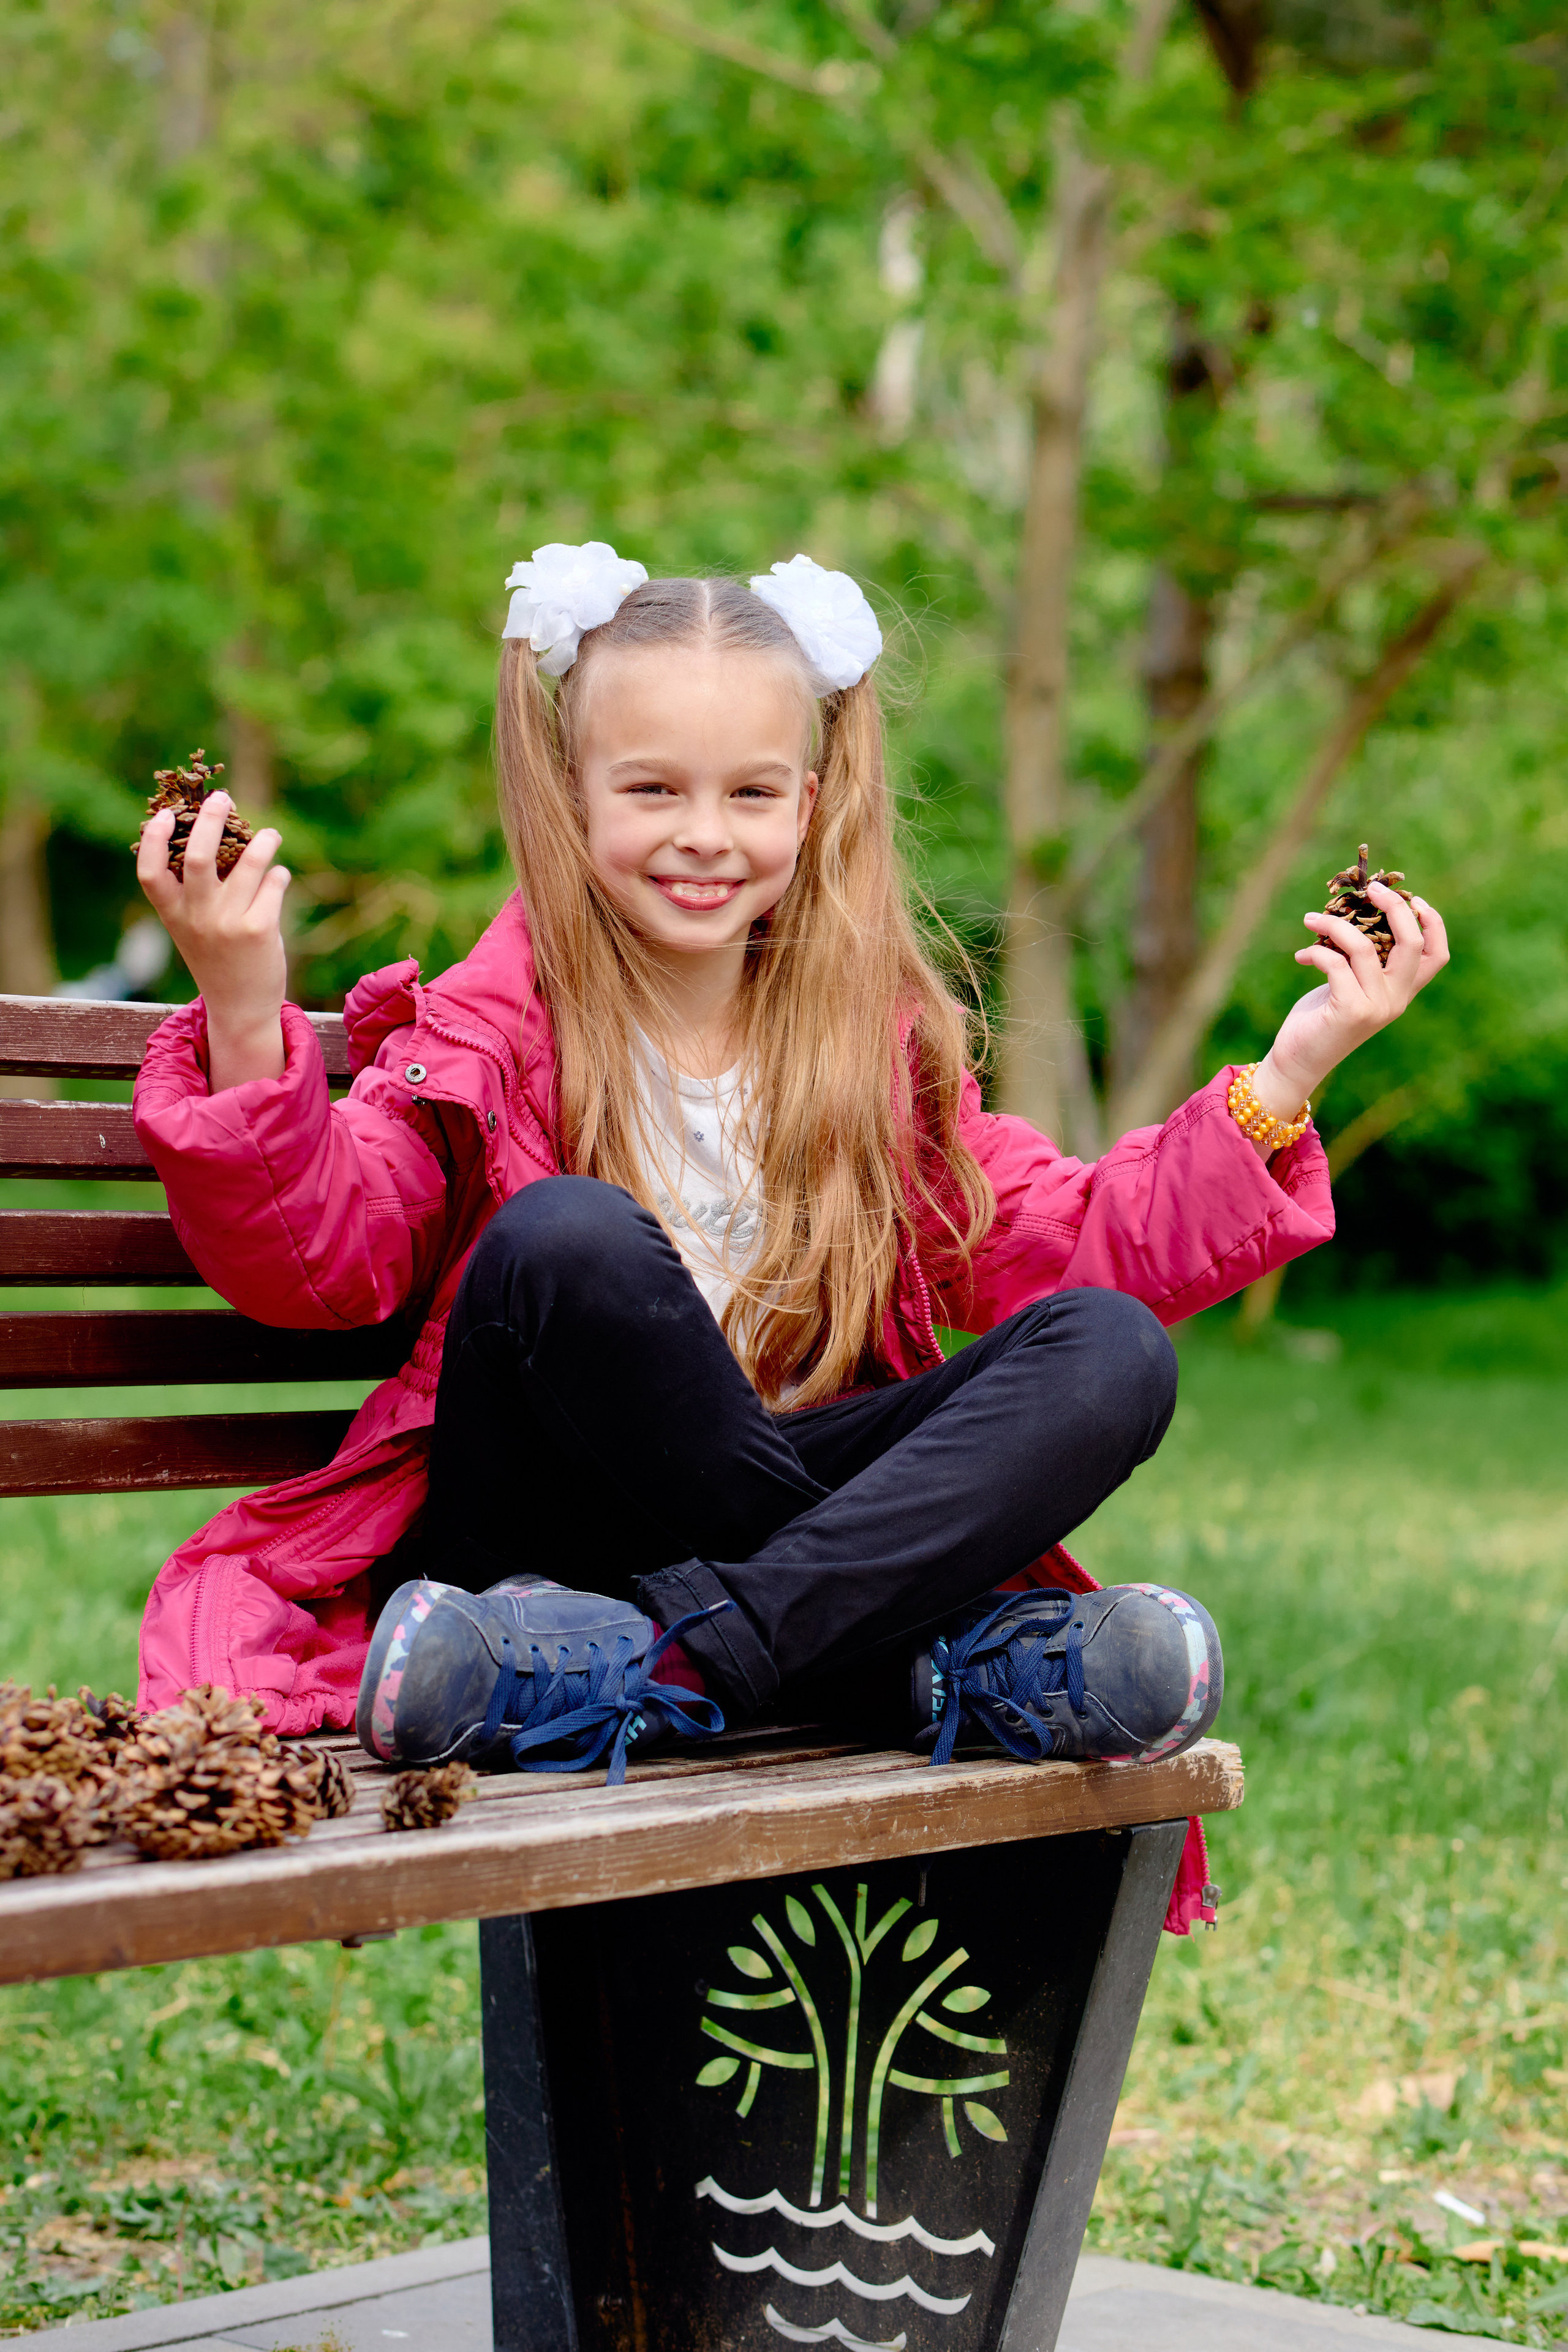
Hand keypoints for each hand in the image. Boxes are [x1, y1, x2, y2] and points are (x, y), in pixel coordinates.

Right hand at [137, 790, 289, 1090]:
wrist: (240, 1009)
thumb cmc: (217, 960)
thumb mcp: (192, 930)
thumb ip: (193, 895)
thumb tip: (215, 839)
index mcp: (173, 915)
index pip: (150, 872)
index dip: (155, 840)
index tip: (165, 814)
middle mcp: (197, 917)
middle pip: (200, 856)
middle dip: (212, 819)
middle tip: (223, 798)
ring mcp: (228, 923)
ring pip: (248, 864)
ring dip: (263, 842)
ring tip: (270, 836)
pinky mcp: (260, 930)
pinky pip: (272, 884)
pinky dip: (278, 874)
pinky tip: (278, 875)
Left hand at [1250, 881, 1448, 1127]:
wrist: (1298, 1061)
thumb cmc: (1321, 1017)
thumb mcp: (1348, 984)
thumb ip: (1361, 960)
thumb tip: (1354, 912)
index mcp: (1402, 991)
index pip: (1437, 955)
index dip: (1433, 923)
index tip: (1414, 898)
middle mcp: (1396, 999)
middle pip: (1412, 943)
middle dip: (1394, 907)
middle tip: (1369, 889)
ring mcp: (1376, 1007)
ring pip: (1364, 947)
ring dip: (1333, 925)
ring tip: (1311, 918)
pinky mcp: (1351, 1011)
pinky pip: (1335, 963)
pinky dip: (1316, 951)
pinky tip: (1301, 956)